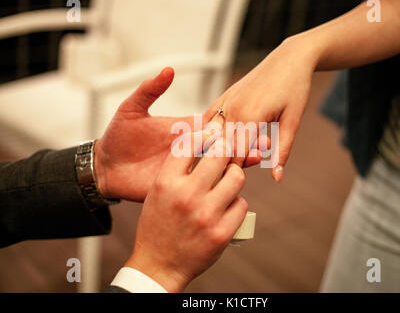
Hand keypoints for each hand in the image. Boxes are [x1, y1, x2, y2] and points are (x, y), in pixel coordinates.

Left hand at [94, 68, 264, 201]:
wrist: (105, 166)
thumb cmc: (117, 137)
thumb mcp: (131, 110)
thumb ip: (150, 90)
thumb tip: (169, 70)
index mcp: (184, 131)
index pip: (213, 126)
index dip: (231, 124)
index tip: (250, 120)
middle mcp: (190, 151)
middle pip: (222, 147)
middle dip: (242, 144)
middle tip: (262, 142)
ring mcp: (187, 170)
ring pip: (218, 167)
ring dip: (237, 163)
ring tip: (256, 159)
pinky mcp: (180, 187)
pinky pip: (203, 187)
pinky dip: (220, 185)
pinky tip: (235, 184)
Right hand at [125, 133, 247, 291]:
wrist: (158, 265)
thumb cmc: (158, 226)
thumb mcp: (157, 192)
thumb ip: (177, 169)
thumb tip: (205, 143)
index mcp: (166, 183)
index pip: (190, 143)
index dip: (206, 133)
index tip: (213, 133)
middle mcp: (186, 196)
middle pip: (220, 154)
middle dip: (226, 151)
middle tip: (226, 156)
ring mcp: (206, 215)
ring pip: (237, 177)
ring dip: (234, 177)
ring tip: (227, 183)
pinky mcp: (222, 233)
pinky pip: (241, 204)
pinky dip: (236, 204)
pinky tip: (226, 208)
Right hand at [204, 38, 319, 181]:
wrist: (290, 58)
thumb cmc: (295, 89)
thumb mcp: (292, 121)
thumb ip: (282, 151)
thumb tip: (276, 178)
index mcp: (251, 118)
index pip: (234, 157)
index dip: (234, 175)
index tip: (233, 187)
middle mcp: (233, 110)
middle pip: (219, 149)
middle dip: (222, 166)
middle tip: (223, 180)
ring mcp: (225, 102)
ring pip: (209, 136)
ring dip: (212, 151)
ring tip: (212, 165)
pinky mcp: (223, 96)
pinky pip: (206, 120)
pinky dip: (206, 134)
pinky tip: (206, 144)